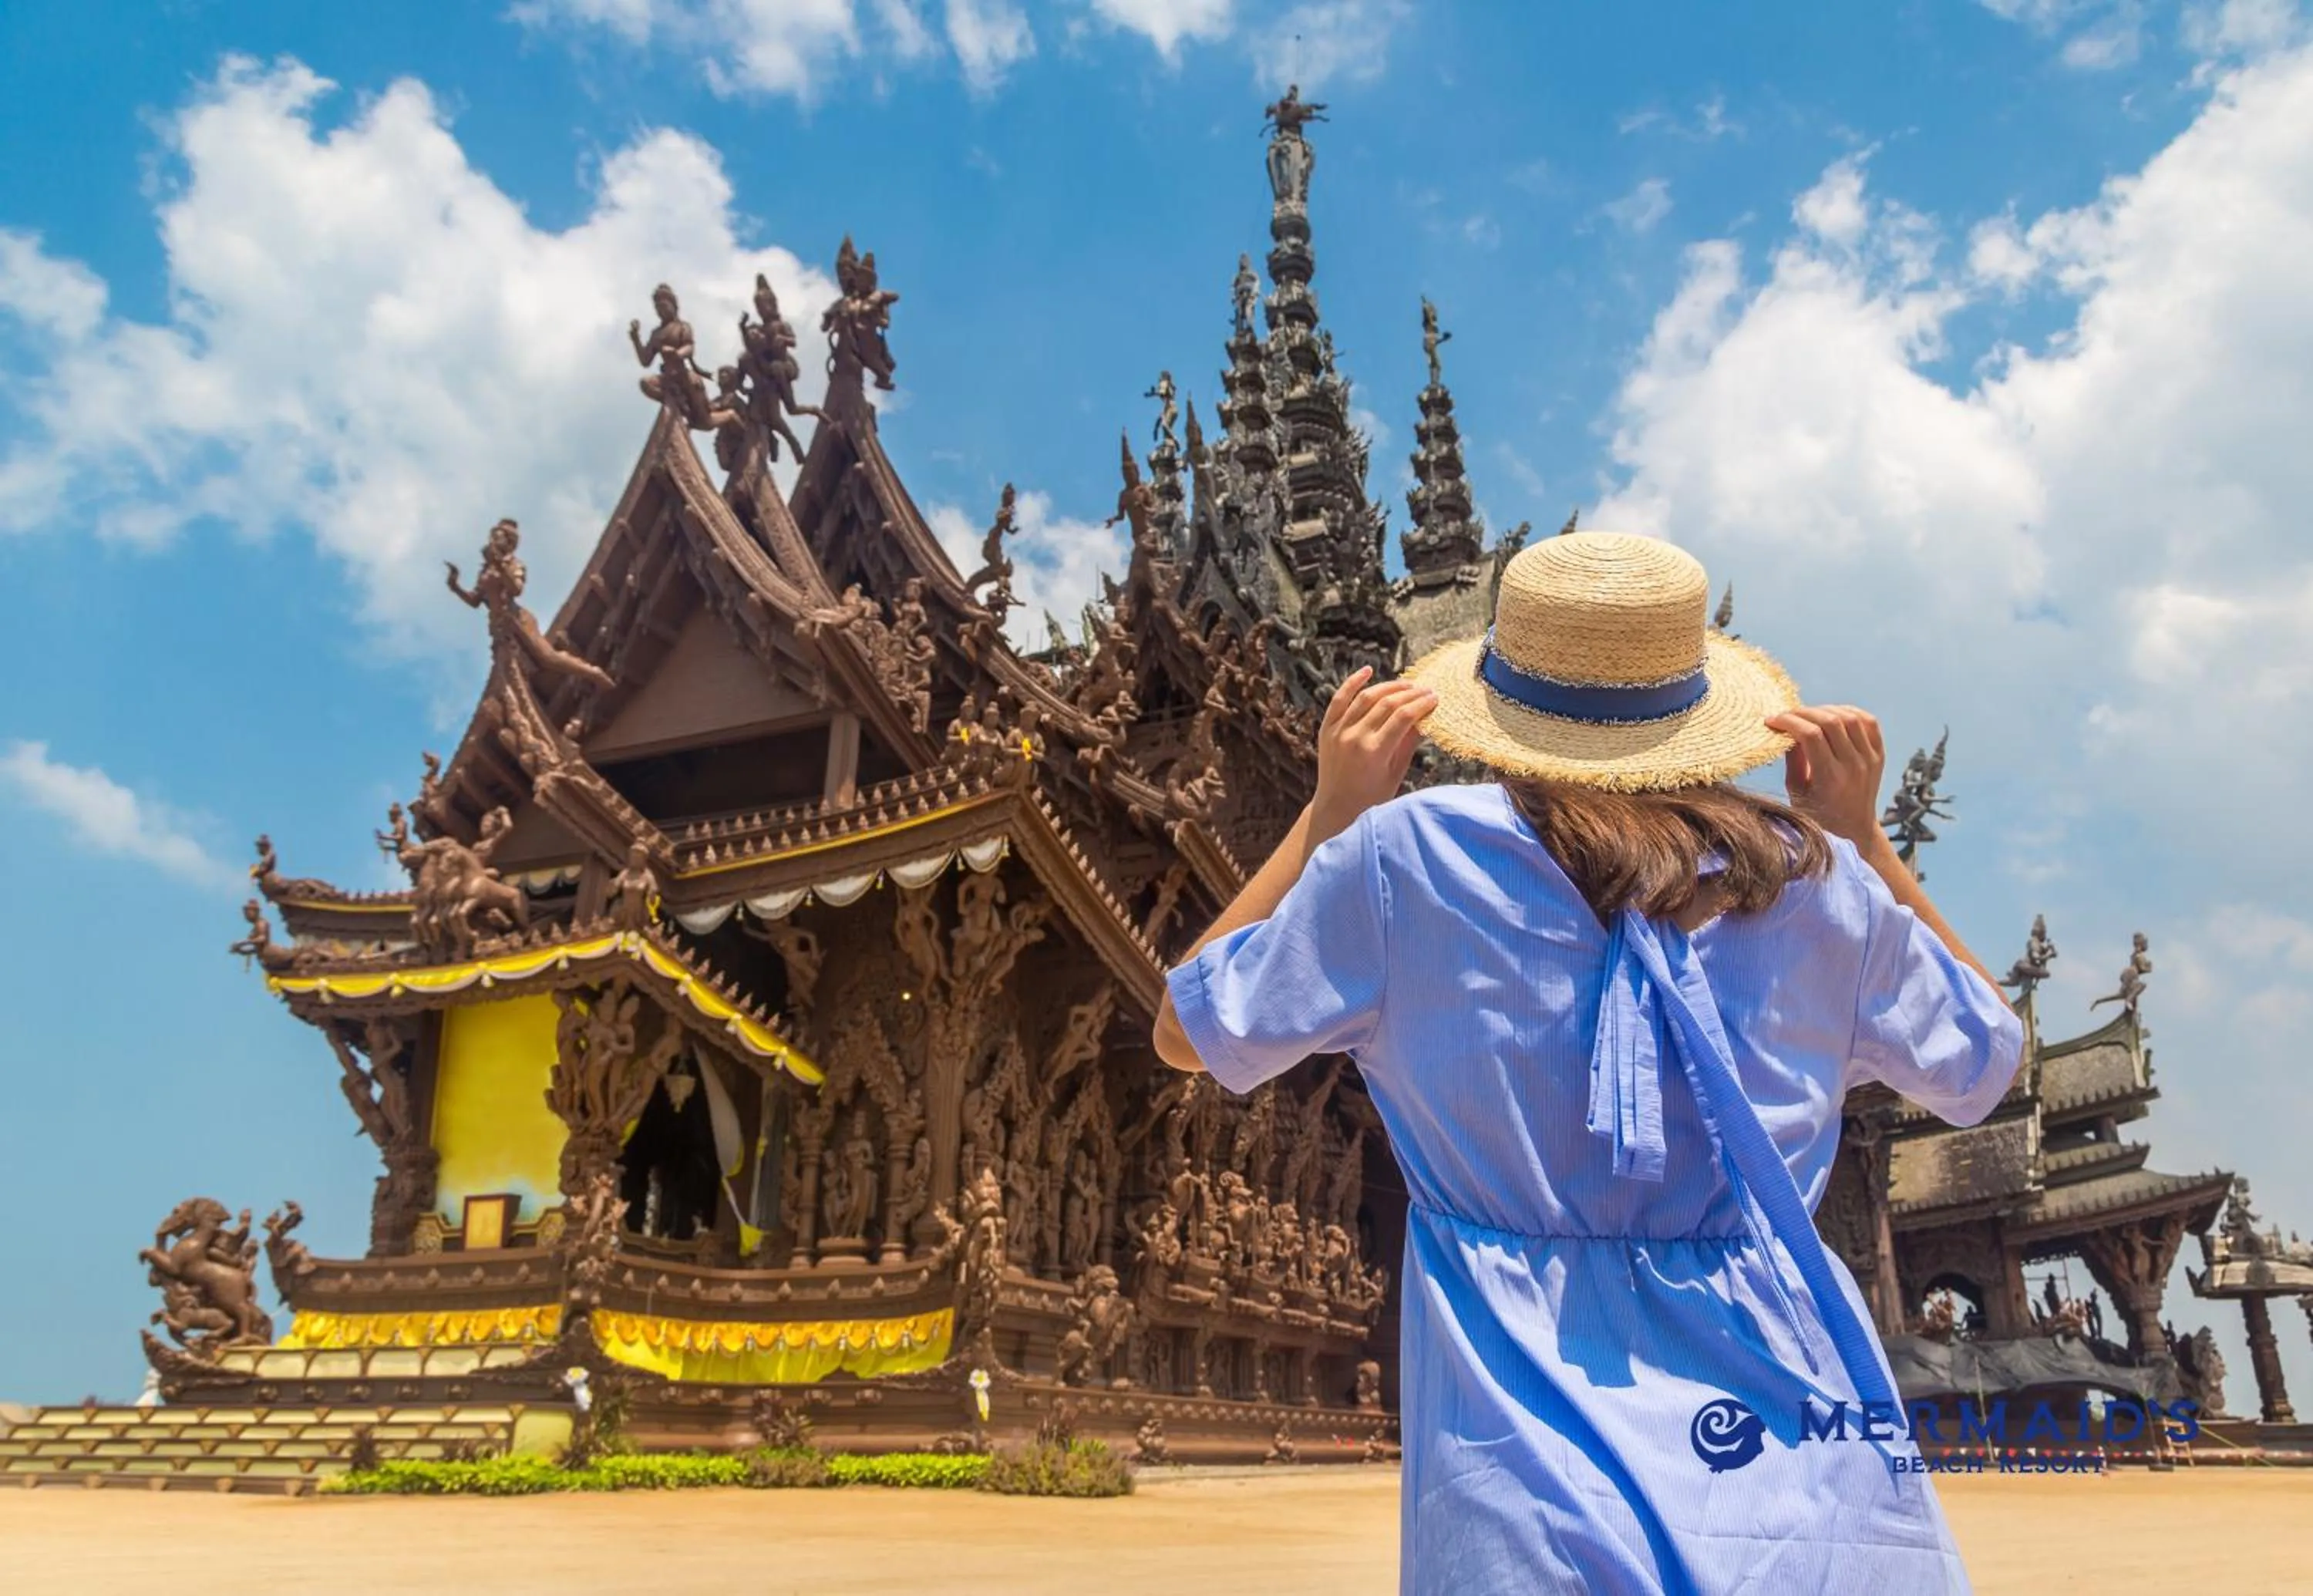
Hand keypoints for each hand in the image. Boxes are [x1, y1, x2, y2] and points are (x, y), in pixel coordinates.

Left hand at [1310, 667, 1435, 840]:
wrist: (1337, 807)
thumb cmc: (1372, 796)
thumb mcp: (1396, 772)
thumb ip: (1409, 742)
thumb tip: (1426, 717)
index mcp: (1375, 752)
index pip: (1404, 716)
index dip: (1422, 704)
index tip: (1435, 698)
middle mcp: (1355, 738)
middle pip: (1387, 704)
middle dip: (1411, 694)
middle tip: (1426, 690)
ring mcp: (1338, 731)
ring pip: (1366, 697)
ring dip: (1389, 687)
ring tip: (1407, 685)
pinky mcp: (1327, 728)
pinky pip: (1339, 699)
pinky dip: (1352, 682)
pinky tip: (1368, 670)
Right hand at [1766, 705, 1886, 849]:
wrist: (1854, 828)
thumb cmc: (1819, 814)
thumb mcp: (1797, 792)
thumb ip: (1793, 760)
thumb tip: (1786, 730)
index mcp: (1831, 778)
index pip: (1811, 735)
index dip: (1789, 721)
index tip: (1772, 721)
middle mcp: (1854, 766)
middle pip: (1830, 721)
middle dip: (1803, 712)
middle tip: (1787, 715)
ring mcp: (1870, 759)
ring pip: (1850, 717)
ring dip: (1825, 709)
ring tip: (1809, 715)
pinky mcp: (1879, 754)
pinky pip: (1868, 721)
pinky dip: (1849, 711)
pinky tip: (1833, 715)